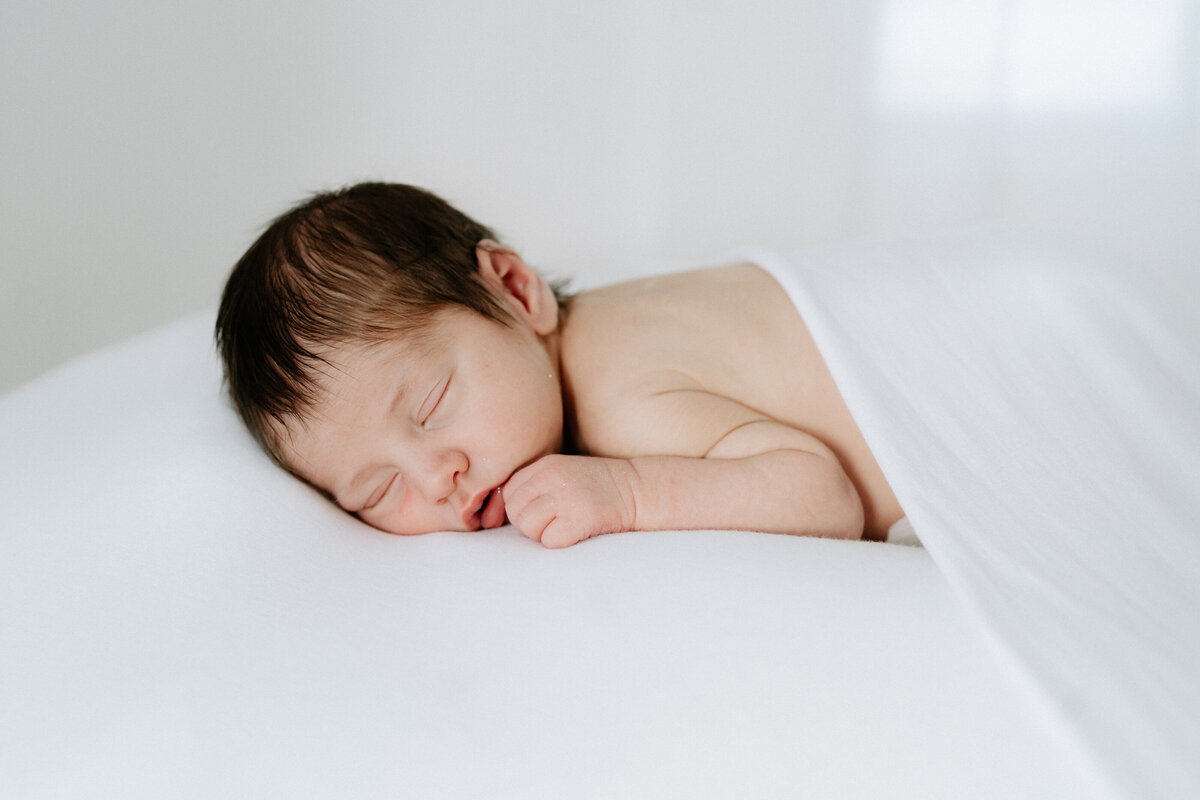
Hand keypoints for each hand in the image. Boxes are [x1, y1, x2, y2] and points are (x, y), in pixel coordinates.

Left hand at [502, 455, 638, 547]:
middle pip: (514, 511)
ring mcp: (566, 497)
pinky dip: (560, 543)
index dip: (521, 508)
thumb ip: (536, 484)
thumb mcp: (564, 473)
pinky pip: (550, 540)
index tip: (541, 512)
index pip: (510, 492)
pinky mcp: (580, 518)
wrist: (639, 490)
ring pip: (527, 527)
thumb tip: (507, 510)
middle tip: (552, 523)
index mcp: (546, 465)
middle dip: (528, 524)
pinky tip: (576, 533)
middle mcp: (552, 477)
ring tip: (564, 527)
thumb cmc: (599, 487)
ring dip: (542, 535)